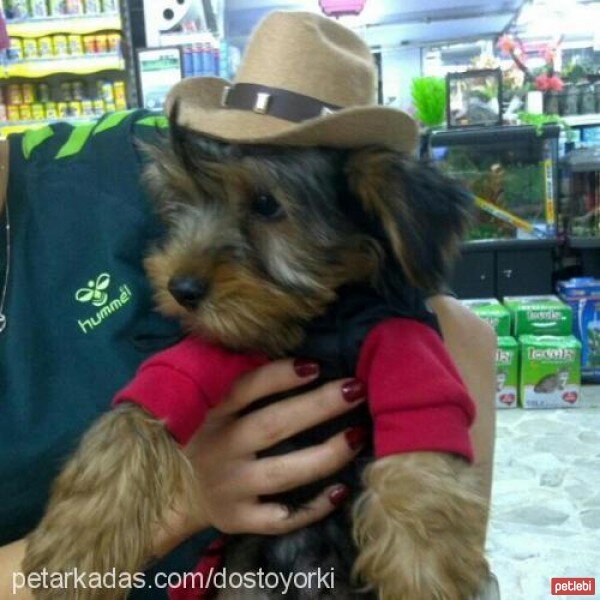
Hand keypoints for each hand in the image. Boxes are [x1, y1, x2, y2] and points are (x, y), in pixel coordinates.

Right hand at [156, 359, 366, 554]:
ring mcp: (232, 487)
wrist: (173, 498)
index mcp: (215, 416)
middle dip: (318, 406)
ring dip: (326, 454)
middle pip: (274, 425)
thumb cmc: (205, 442)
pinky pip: (282, 518)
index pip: (246, 389)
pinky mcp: (240, 520)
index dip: (280, 376)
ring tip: (358, 436)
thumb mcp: (210, 411)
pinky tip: (341, 490)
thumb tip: (293, 360)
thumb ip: (241, 390)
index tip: (315, 366)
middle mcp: (223, 449)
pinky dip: (313, 508)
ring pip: (284, 472)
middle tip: (355, 390)